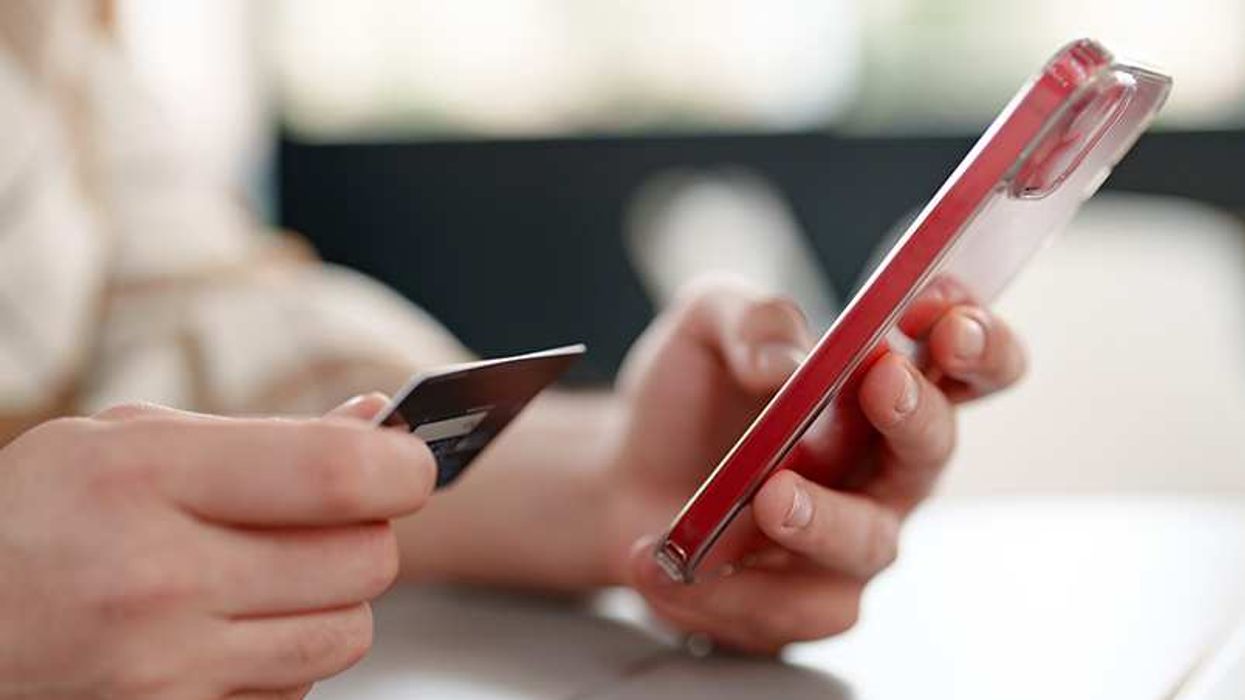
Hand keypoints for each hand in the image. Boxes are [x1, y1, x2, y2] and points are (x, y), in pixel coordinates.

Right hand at [0, 397, 433, 698]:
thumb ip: (260, 437)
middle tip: (324, 517)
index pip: (337, 474)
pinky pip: (298, 689)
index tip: (412, 461)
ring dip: (332, 599)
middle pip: (363, 560)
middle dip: (366, 532)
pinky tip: (232, 628)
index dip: (402, 465)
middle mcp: (158, 580)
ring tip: (266, 574)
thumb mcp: (124, 443)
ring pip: (346, 632)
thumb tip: (379, 424)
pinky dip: (288, 656)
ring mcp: (165, 670)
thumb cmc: (38, 520)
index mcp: (143, 479)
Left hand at [603, 277, 1024, 652]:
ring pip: (869, 542)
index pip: (967, 365)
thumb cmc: (691, 396)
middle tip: (883, 383)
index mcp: (885, 388)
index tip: (937, 307)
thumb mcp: (708, 324)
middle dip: (918, 413)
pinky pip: (788, 609)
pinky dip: (726, 589)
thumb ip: (754, 319)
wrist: (623, 473)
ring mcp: (850, 539)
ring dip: (824, 518)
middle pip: (933, 448)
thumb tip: (789, 362)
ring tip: (771, 496)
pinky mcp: (799, 602)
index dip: (975, 339)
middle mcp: (884, 468)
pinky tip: (665, 560)